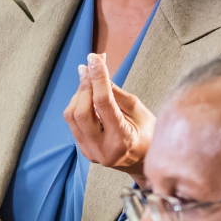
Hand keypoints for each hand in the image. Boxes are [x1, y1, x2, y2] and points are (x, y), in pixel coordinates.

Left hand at [63, 52, 154, 177]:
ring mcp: (90, 152)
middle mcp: (102, 149)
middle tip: (90, 65)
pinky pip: (73, 122)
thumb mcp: (140, 112)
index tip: (95, 58)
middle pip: (81, 111)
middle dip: (85, 85)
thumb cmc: (148, 135)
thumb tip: (98, 71)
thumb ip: (117, 94)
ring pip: (72, 116)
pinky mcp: (84, 149)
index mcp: (122, 140)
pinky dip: (78, 104)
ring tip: (91, 80)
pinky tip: (88, 95)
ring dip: (79, 93)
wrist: (143, 162)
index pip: (104, 103)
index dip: (98, 78)